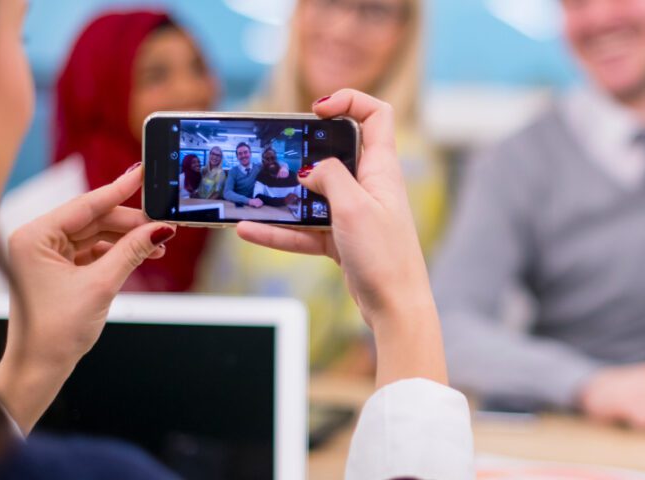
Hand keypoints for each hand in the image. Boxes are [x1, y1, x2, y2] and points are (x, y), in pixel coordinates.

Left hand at [0, 164, 175, 433]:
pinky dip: (117, 253)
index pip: (85, 205)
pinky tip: (142, 255)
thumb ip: (131, 251)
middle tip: (164, 224)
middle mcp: (37, 240)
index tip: (142, 174)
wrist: (39, 368)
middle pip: (93, 219)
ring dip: (127, 240)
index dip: (119, 190)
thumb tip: (160, 229)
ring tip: (159, 245)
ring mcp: (47, 255)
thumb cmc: (55, 331)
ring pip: (96, 235)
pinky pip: (93, 251)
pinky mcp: (58, 270)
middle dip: (130, 223)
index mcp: (34, 236)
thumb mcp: (101, 286)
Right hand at [236, 89, 446, 387]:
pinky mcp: (342, 239)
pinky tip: (249, 230)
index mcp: (382, 169)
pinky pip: (306, 228)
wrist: (395, 308)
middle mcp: (370, 186)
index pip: (376, 116)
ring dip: (285, 195)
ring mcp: (355, 213)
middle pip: (336, 152)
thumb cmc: (385, 256)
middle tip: (277, 151)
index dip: (350, 101)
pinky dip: (280, 230)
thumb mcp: (353, 207)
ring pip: (314, 194)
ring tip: (252, 194)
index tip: (318, 109)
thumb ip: (330, 177)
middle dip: (304, 150)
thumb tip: (310, 170)